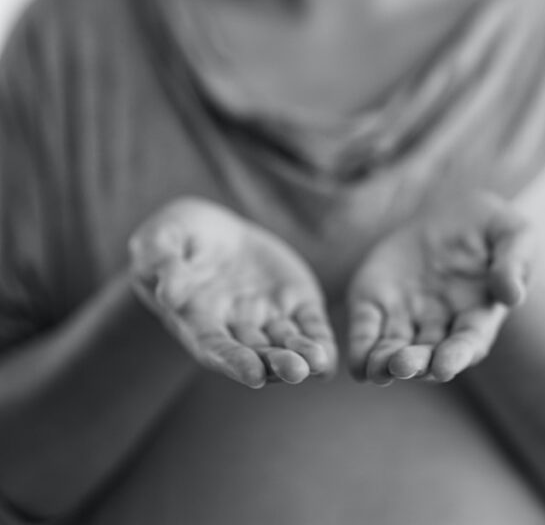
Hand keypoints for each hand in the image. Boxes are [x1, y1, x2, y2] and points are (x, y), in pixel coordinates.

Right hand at [129, 197, 337, 388]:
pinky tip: (329, 356)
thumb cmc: (173, 236)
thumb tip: (168, 292)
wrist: (209, 227)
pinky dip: (319, 339)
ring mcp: (265, 315)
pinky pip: (308, 324)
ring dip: (301, 356)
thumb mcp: (158, 241)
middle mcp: (234, 326)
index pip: (216, 347)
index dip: (234, 362)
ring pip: (285, 343)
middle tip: (296, 372)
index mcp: (197, 318)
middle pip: (256, 353)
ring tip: (317, 363)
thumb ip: (163, 263)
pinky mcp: (292, 299)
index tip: (253, 375)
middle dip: (276, 364)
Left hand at [347, 189, 532, 384]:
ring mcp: (407, 315)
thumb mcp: (513, 234)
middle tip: (405, 366)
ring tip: (378, 369)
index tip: (444, 366)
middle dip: (417, 363)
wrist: (453, 212)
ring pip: (394, 349)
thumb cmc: (492, 228)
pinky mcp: (377, 301)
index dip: (455, 356)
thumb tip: (512, 294)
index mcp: (477, 315)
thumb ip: (514, 262)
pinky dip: (360, 348)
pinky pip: (367, 329)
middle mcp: (440, 325)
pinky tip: (356, 365)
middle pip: (428, 353)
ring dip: (385, 363)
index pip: (466, 343)